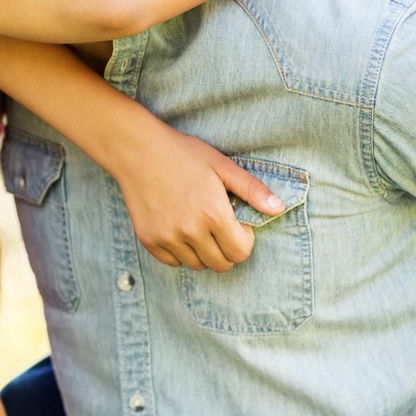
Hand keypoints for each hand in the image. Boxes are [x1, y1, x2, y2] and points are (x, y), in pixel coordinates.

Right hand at [101, 109, 281, 270]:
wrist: (137, 150)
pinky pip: (173, 262)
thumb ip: (252, 190)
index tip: (238, 225)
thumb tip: (278, 208)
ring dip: (205, 253)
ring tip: (201, 229)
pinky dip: (181, 253)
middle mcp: (190, 231)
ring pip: (197, 265)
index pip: (240, 252)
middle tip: (221, 228)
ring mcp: (167, 237)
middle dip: (227, 250)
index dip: (245, 241)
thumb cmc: (182, 154)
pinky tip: (181, 231)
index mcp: (213, 214)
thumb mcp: (222, 166)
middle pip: (221, 264)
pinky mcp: (149, 239)